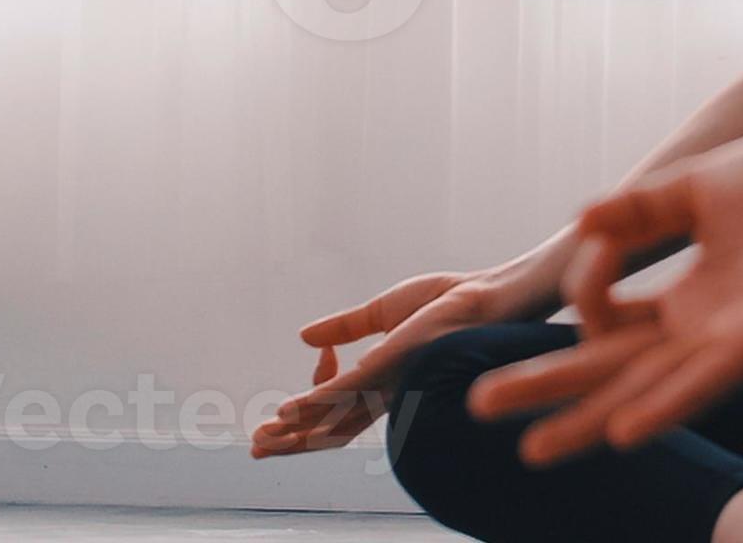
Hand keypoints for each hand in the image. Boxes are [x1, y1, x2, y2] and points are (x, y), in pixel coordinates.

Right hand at [250, 266, 554, 457]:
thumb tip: (305, 337)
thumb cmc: (448, 301)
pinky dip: (311, 405)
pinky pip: (342, 395)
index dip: (312, 396)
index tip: (316, 354)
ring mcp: (387, 384)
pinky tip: (286, 412)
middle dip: (292, 441)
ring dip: (293, 433)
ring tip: (261, 442)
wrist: (486, 295)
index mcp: (384, 381)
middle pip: (331, 429)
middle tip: (256, 447)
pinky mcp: (390, 370)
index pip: (337, 406)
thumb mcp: (383, 311)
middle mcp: (386, 393)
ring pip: (331, 421)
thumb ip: (345, 327)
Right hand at [467, 128, 742, 465]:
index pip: (609, 322)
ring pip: (644, 393)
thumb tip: (581, 223)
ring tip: (534, 451)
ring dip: (587, 421)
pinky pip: (703, 384)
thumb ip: (639, 213)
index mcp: (687, 297)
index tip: (591, 244)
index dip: (584, 293)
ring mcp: (730, 341)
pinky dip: (662, 408)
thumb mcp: (695, 189)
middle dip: (545, 390)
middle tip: (477, 407)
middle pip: (609, 372)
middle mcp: (702, 329)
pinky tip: (623, 433)